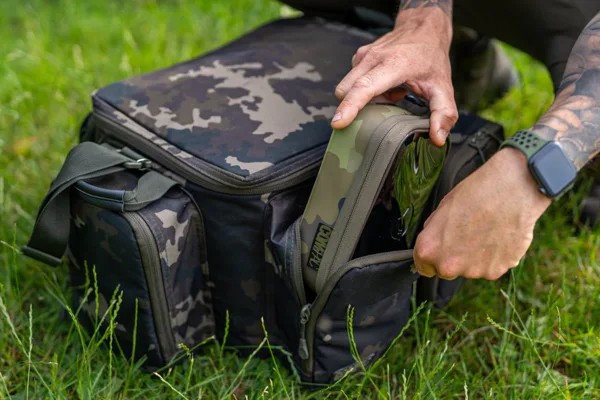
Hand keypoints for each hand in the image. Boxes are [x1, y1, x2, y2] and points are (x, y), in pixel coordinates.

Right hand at [332, 8, 456, 145]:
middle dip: (359, 107)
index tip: (338, 123)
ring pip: (348, 88)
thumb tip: (438, 138)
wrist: (424, 27)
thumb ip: (444, 113)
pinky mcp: (359, 56)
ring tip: (391, 93)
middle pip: (347, 91)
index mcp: (394, 64)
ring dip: (364, 99)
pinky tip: (385, 86)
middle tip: (390, 103)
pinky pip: (352, 81)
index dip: (350, 107)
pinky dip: (365, 90)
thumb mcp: (443, 87)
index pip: (365, 87)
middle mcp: (374, 57)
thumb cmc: (432, 58)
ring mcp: (363, 55)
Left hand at [414, 148, 551, 279]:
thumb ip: (434, 232)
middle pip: (446, 270)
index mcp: (428, 249)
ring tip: (486, 231)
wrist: (511, 191)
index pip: (422, 266)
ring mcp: (473, 271)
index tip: (439, 251)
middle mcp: (448, 265)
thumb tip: (436, 242)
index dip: (431, 257)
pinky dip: (494, 257)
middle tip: (466, 235)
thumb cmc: (475, 194)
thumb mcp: (442, 209)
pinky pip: (490, 267)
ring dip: (475, 257)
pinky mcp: (496, 271)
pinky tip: (498, 236)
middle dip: (453, 257)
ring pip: (470, 269)